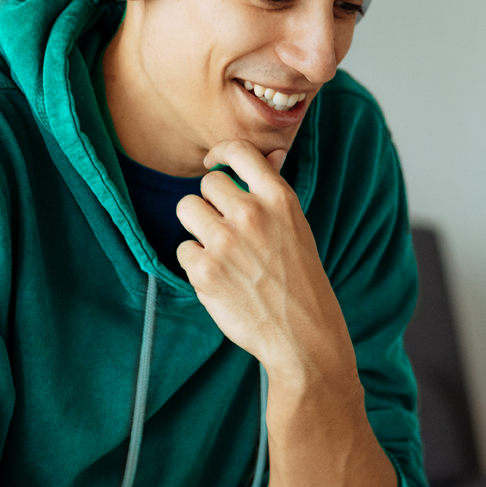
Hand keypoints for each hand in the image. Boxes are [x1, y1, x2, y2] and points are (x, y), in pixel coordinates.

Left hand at [175, 140, 355, 384]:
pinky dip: (196, 263)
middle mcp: (251, 214)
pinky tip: (220, 278)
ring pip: (187, 209)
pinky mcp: (204, 271)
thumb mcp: (296, 227)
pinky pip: (183, 249)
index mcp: (278, 199)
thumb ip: (274, 191)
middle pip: (207, 184)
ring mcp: (225, 242)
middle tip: (227, 230)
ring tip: (221, 252)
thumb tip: (271, 153)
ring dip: (198, 228)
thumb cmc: (301, 280)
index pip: (239, 152)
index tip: (213, 164)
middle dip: (211, 203)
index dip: (220, 154)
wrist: (302, 335)